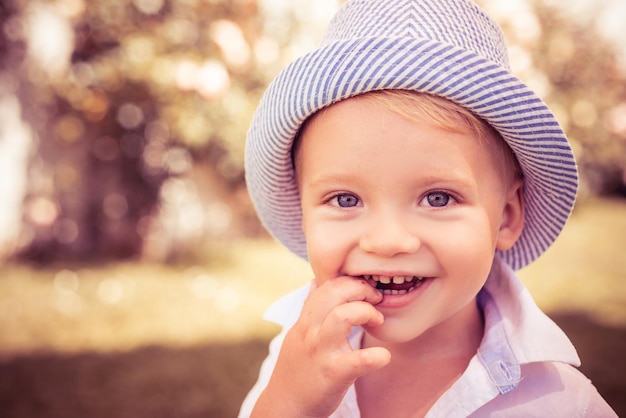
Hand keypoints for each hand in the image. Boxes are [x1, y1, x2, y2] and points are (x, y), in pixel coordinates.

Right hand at [252, 277, 390, 417]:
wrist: (285, 407)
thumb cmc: (296, 370)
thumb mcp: (298, 334)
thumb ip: (309, 309)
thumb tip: (315, 282)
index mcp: (305, 321)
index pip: (326, 285)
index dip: (350, 281)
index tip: (364, 290)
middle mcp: (310, 332)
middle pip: (335, 293)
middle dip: (361, 289)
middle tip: (376, 300)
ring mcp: (321, 352)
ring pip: (343, 316)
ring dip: (367, 312)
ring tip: (377, 321)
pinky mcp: (334, 374)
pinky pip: (359, 360)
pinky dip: (377, 356)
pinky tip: (383, 356)